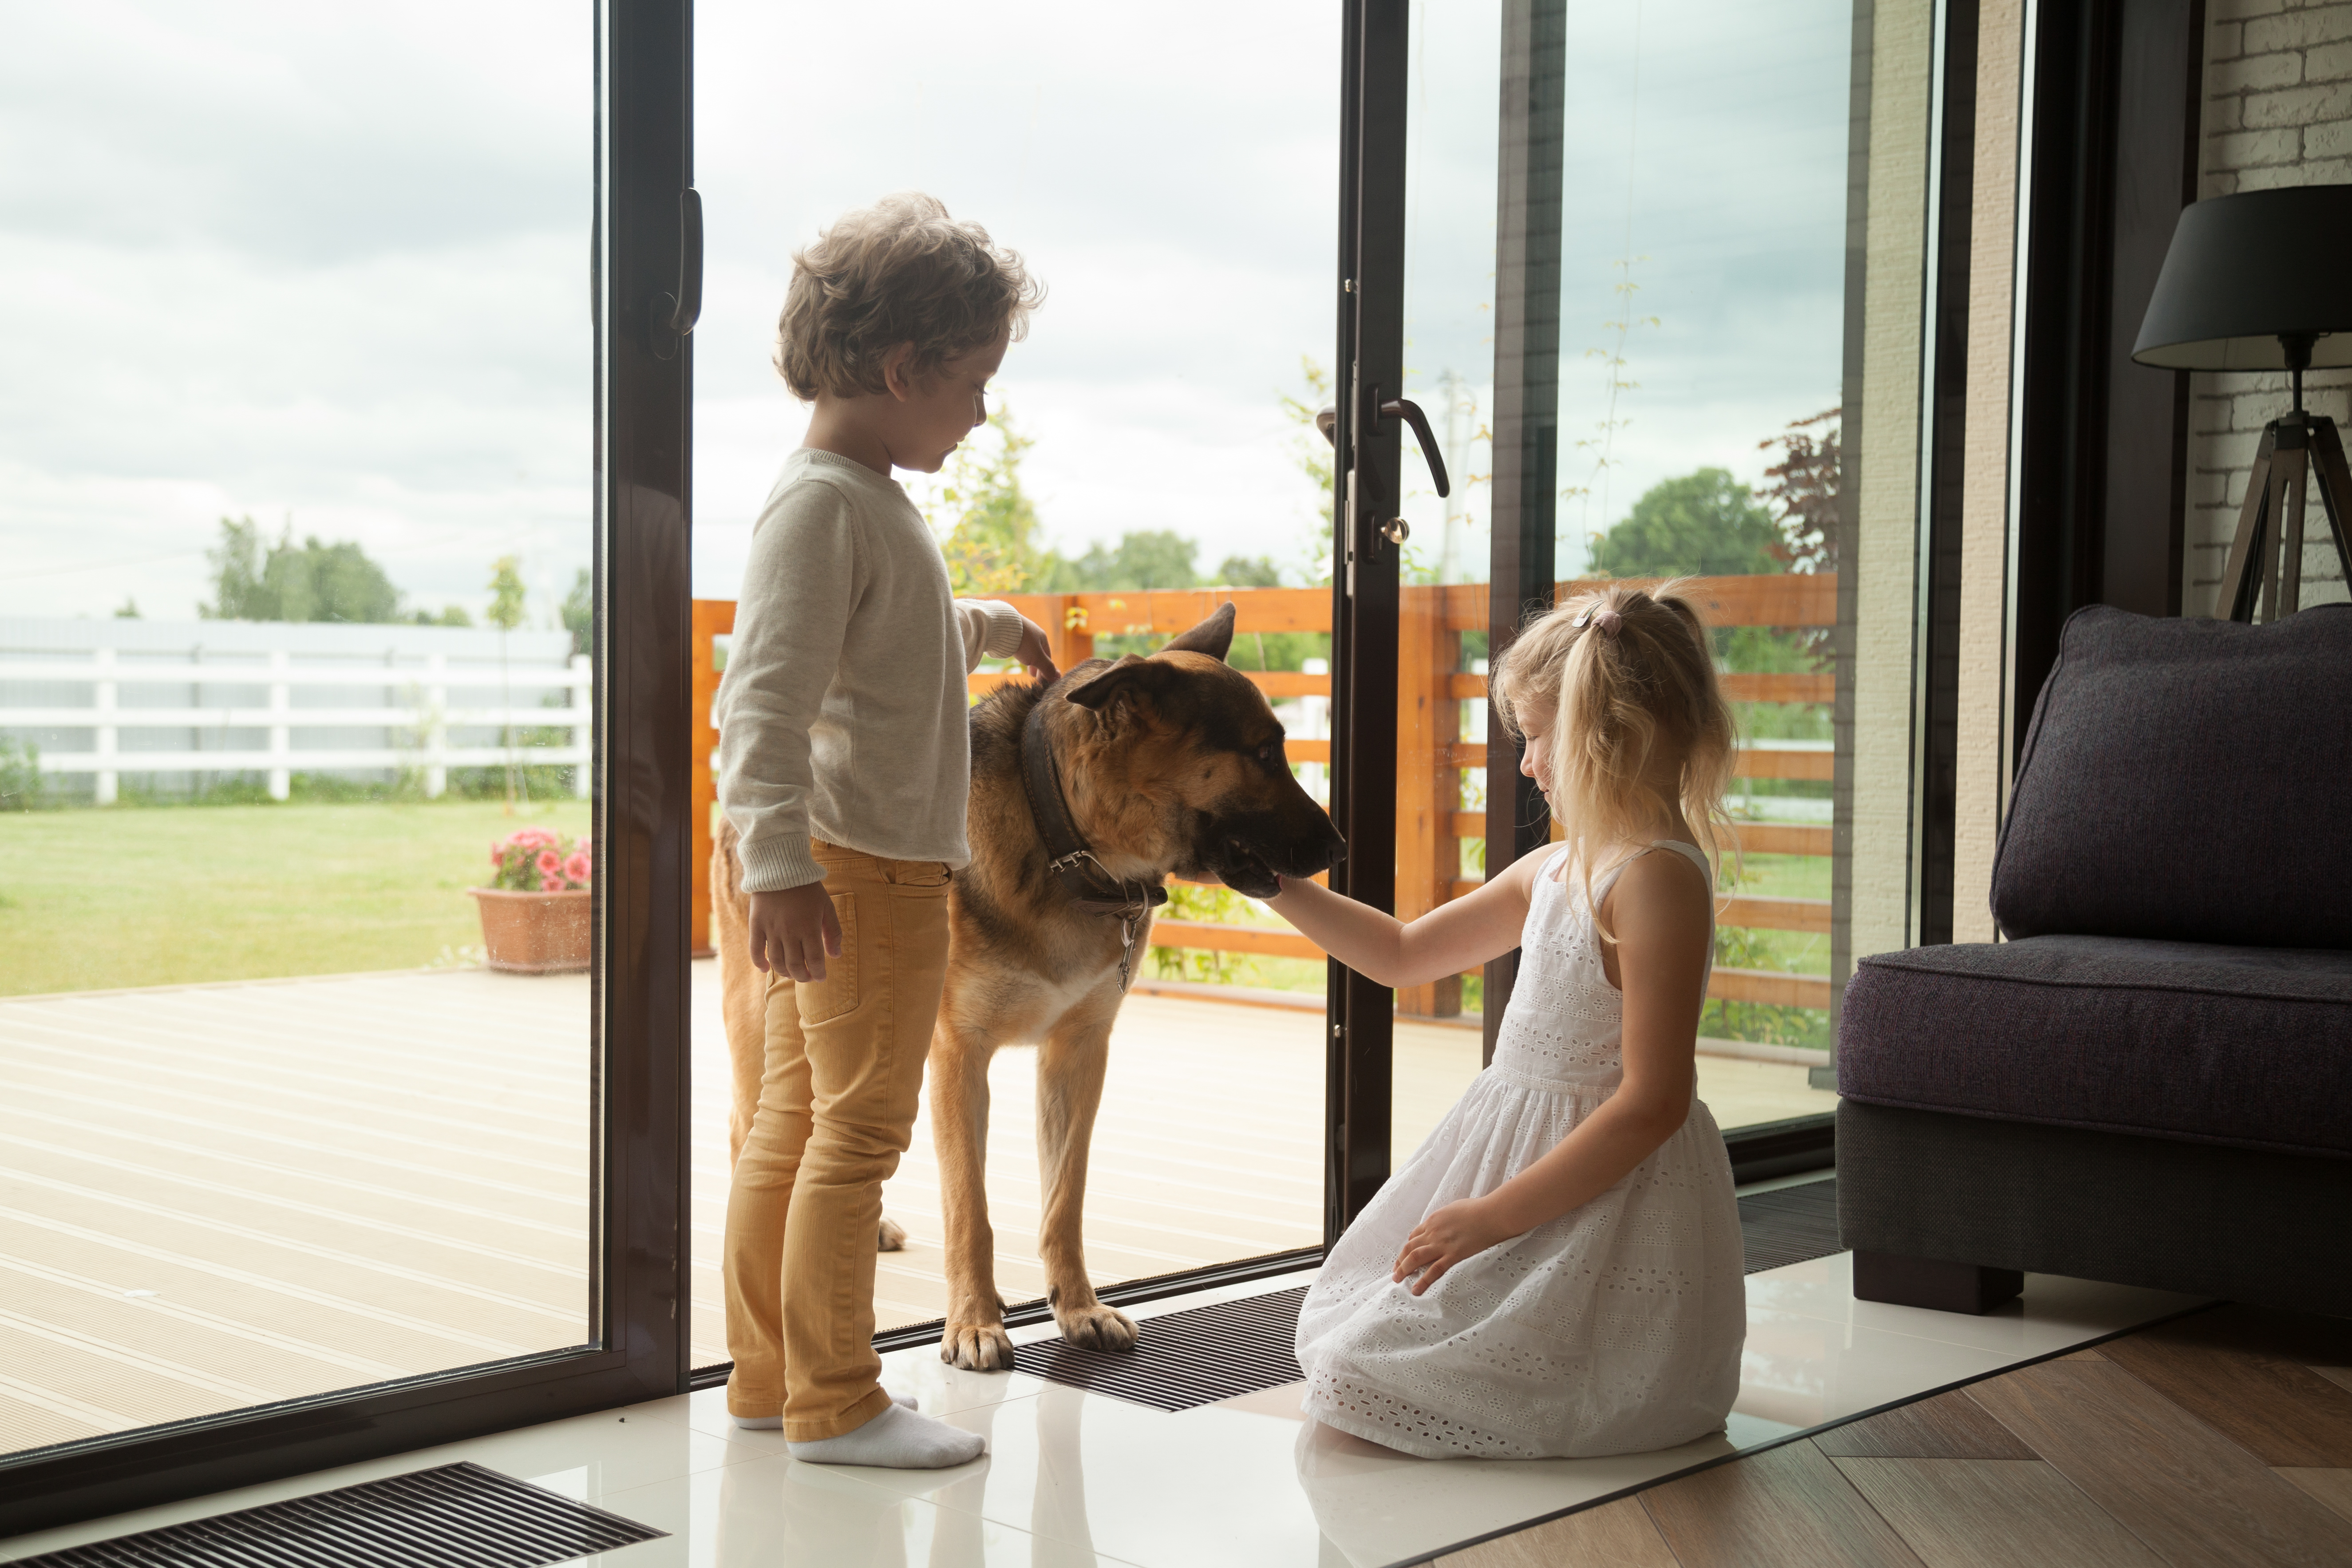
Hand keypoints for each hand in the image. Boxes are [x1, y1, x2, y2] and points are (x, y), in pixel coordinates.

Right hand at [747, 884, 840, 981]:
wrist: (781, 868)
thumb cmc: (808, 888)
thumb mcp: (827, 906)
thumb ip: (833, 932)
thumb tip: (836, 955)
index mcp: (809, 927)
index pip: (814, 960)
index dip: (818, 973)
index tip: (821, 977)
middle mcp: (789, 932)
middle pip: (795, 965)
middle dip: (803, 976)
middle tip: (807, 977)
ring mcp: (771, 929)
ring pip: (777, 961)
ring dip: (785, 972)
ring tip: (792, 973)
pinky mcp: (756, 925)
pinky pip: (755, 950)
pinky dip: (759, 963)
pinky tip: (766, 969)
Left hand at [1013, 616, 1060, 682]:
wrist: (1001, 626)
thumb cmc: (1023, 642)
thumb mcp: (1037, 658)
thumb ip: (1047, 668)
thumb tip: (1057, 678)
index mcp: (1042, 637)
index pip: (1048, 656)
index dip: (1046, 668)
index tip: (1042, 679)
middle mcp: (1033, 632)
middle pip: (1038, 652)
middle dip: (1037, 664)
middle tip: (1033, 676)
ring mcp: (1022, 631)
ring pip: (1028, 648)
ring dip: (1028, 658)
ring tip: (1025, 666)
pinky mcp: (1010, 631)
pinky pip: (1018, 643)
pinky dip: (1019, 651)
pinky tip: (1016, 654)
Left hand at [1392, 1197, 1515, 1295]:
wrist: (1492, 1214)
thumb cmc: (1478, 1209)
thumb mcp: (1454, 1209)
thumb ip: (1445, 1219)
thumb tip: (1444, 1224)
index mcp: (1433, 1220)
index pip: (1414, 1236)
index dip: (1406, 1248)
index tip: (1403, 1257)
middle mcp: (1433, 1232)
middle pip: (1409, 1247)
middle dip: (1400, 1261)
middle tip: (1396, 1272)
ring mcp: (1442, 1244)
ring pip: (1415, 1257)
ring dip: (1404, 1269)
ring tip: (1398, 1280)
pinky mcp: (1453, 1255)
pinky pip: (1434, 1270)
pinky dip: (1423, 1281)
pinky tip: (1416, 1290)